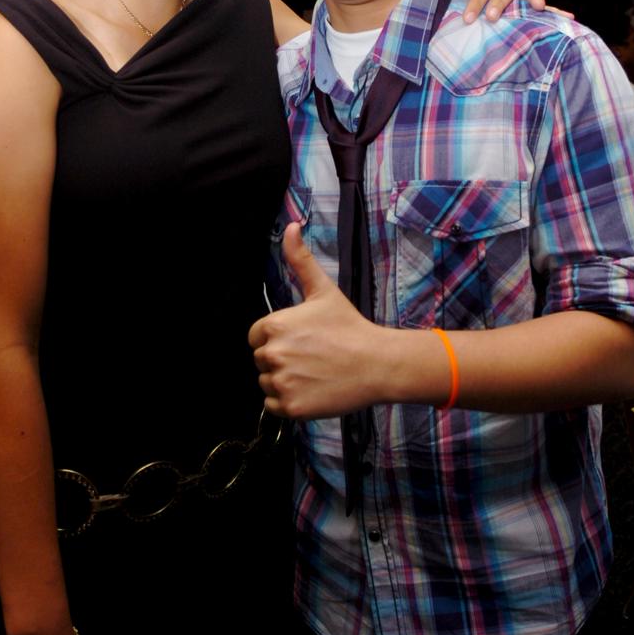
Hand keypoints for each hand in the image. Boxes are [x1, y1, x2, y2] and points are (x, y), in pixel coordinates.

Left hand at [249, 223, 385, 418]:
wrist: (377, 363)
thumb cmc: (349, 326)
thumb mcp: (322, 289)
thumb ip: (300, 259)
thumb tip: (292, 227)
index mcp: (274, 326)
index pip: (256, 337)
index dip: (276, 338)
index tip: (301, 339)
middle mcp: (273, 355)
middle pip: (261, 361)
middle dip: (281, 359)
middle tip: (312, 355)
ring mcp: (282, 383)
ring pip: (267, 384)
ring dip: (284, 381)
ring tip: (314, 372)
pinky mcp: (291, 407)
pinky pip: (274, 407)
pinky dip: (289, 402)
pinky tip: (312, 389)